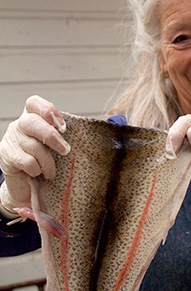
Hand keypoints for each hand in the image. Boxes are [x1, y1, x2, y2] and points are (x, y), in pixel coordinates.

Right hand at [0, 96, 70, 213]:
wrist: (26, 187)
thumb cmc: (45, 163)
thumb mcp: (53, 146)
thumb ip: (60, 136)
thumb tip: (83, 134)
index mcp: (31, 118)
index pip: (34, 103)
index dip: (48, 110)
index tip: (62, 127)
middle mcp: (18, 125)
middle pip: (33, 122)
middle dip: (52, 137)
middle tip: (65, 151)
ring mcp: (10, 140)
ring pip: (33, 146)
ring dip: (48, 162)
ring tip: (51, 172)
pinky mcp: (6, 156)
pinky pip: (27, 161)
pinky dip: (37, 170)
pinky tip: (38, 173)